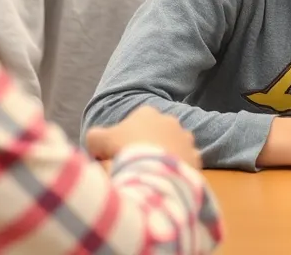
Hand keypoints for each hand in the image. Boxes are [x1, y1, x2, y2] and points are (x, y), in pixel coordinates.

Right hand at [85, 106, 201, 169]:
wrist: (153, 171)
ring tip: (154, 171)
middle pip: (157, 133)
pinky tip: (168, 178)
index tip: (120, 152)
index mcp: (147, 113)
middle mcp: (170, 121)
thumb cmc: (125, 150)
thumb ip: (95, 137)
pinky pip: (186, 161)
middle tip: (138, 163)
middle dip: (149, 144)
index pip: (136, 121)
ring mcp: (185, 138)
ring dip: (166, 155)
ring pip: (175, 145)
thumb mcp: (98, 140)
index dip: (126, 137)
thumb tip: (95, 143)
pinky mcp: (195, 157)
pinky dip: (178, 169)